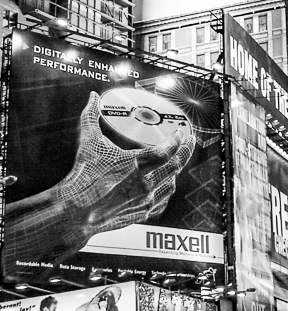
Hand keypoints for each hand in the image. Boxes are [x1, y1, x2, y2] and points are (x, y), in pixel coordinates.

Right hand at [56, 91, 194, 238]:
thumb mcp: (87, 143)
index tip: (181, 132)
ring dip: (175, 172)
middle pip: (176, 166)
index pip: (167, 150)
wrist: (75, 211)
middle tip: (190, 141)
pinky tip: (163, 185)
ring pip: (171, 184)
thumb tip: (92, 97)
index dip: (177, 139)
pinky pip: (162, 201)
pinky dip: (165, 191)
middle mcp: (145, 182)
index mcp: (135, 163)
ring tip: (176, 162)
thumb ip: (91, 117)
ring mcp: (146, 199)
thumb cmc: (82, 175)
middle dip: (186, 151)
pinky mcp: (142, 213)